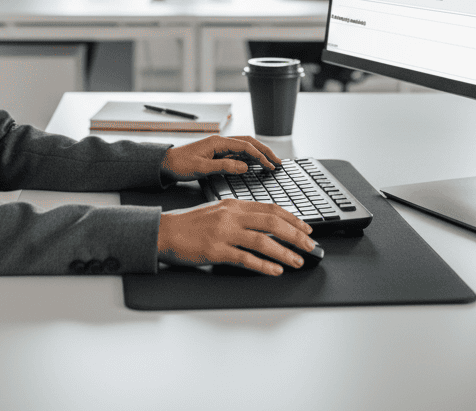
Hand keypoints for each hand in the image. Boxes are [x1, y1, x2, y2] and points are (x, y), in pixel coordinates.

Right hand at [157, 200, 313, 275]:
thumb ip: (240, 214)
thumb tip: (265, 224)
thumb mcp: (218, 210)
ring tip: (298, 260)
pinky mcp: (216, 251)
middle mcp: (232, 216)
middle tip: (310, 245)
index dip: (293, 218)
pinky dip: (264, 265)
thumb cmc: (191, 223)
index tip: (306, 228)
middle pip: (272, 222)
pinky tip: (276, 270)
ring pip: (263, 241)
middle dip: (296, 235)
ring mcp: (224, 233)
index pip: (271, 208)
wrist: (165, 232)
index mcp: (234, 204)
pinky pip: (246, 258)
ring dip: (285, 252)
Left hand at [160, 134, 282, 181]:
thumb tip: (245, 167)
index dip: (260, 156)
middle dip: (265, 151)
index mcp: (218, 142)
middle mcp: (220, 141)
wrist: (165, 164)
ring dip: (259, 153)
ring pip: (245, 146)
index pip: (246, 147)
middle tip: (278, 162)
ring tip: (271, 162)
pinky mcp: (217, 152)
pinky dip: (250, 157)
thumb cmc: (179, 165)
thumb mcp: (201, 168)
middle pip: (249, 142)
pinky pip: (238, 152)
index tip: (271, 166)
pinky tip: (255, 163)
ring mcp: (219, 146)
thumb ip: (224, 167)